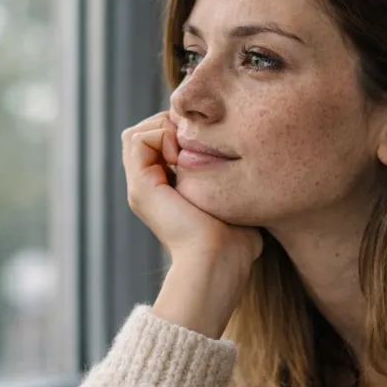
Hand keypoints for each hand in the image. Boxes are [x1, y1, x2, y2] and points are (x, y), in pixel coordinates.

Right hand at [122, 112, 262, 336]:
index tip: (209, 144)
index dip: (184, 131)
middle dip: (172, 125)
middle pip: (147, 132)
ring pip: (138, 132)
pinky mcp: (140, 187)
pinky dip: (160, 136)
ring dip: (165, 129)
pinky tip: (182, 157)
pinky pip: (136, 139)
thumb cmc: (236, 242)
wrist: (219, 261)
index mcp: (166, 191)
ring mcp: (141, 187)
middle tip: (198, 143)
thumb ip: (231, 184)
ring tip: (188, 151)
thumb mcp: (234, 203)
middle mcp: (149, 187)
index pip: (163, 140)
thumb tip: (250, 171)